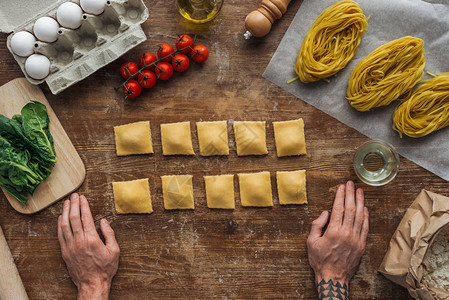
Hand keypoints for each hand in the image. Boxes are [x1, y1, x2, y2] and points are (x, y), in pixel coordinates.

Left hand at [58, 193, 119, 299]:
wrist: (92, 284)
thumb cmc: (105, 268)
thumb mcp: (114, 250)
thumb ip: (109, 234)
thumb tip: (104, 221)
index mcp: (92, 239)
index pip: (85, 217)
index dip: (84, 206)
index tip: (83, 198)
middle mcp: (79, 241)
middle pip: (73, 218)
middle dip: (73, 204)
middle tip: (74, 196)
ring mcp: (70, 247)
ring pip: (64, 225)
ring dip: (64, 212)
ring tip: (66, 203)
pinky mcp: (65, 252)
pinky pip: (60, 235)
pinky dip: (59, 224)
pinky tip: (60, 218)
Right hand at [307, 181, 368, 298]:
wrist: (333, 278)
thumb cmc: (320, 260)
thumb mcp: (311, 242)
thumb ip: (316, 225)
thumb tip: (325, 213)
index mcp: (333, 231)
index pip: (338, 208)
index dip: (340, 196)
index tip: (341, 187)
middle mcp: (346, 233)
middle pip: (350, 209)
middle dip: (351, 194)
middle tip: (351, 184)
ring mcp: (356, 239)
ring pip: (360, 216)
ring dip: (360, 202)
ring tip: (360, 191)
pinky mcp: (361, 245)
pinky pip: (365, 227)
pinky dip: (366, 216)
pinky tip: (365, 208)